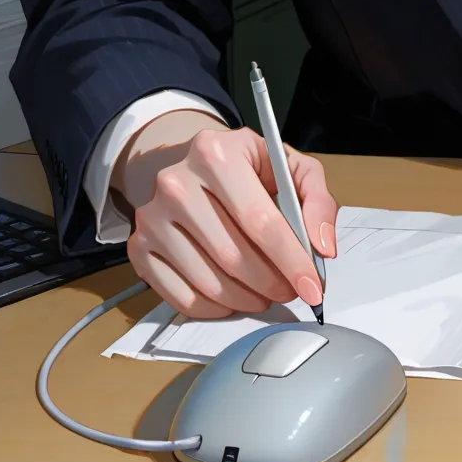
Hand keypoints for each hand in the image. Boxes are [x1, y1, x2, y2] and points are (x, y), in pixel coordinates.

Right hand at [114, 112, 337, 318]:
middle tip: (290, 290)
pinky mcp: (139, 248)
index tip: (312, 287)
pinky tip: (235, 298)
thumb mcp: (289, 167)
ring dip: (247, 299)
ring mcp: (152, 217)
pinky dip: (216, 308)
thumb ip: (317, 199)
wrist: (193, 167)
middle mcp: (176, 182)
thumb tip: (323, 247)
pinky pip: (180, 297)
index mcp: (217, 153)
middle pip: (234, 255)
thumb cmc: (247, 170)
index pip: (261, 220)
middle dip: (272, 283)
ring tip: (265, 293)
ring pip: (209, 281)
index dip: (292, 261)